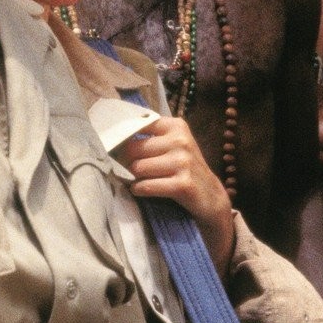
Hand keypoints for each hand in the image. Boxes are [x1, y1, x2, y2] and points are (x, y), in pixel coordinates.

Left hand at [118, 117, 236, 270]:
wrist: (210, 197)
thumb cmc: (184, 169)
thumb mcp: (172, 146)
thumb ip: (149, 138)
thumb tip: (112, 139)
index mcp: (176, 126)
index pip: (137, 125)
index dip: (122, 138)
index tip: (114, 146)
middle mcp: (181, 141)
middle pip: (133, 149)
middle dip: (126, 162)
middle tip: (129, 170)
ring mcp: (183, 162)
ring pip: (137, 168)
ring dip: (133, 178)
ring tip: (141, 180)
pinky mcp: (183, 184)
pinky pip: (146, 186)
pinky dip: (139, 190)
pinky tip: (143, 190)